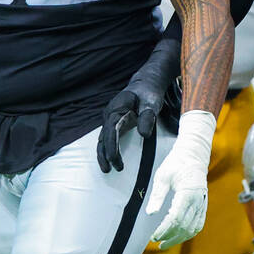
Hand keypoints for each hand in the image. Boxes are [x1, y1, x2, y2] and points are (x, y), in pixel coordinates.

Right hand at [97, 35, 179, 172]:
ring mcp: (111, 118)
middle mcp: (110, 113)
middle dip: (104, 154)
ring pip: (102, 138)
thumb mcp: (151, 103)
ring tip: (107, 169)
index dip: (111, 147)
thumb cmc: (149, 92)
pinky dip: (107, 148)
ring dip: (104, 153)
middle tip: (109, 170)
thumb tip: (144, 135)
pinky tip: (110, 159)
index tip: (114, 160)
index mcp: (116, 108)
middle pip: (102, 137)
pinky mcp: (115, 122)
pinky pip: (108, 137)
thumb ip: (147, 118)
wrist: (147, 83)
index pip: (110, 131)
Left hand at [146, 110, 214, 249]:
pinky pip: (199, 224)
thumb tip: (150, 213)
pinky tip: (179, 236)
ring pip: (193, 228)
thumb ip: (157, 195)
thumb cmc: (176, 163)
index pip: (176, 218)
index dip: (164, 229)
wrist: (194, 154)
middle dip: (170, 237)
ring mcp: (203, 204)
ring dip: (179, 238)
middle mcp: (198, 201)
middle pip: (185, 227)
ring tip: (165, 243)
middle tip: (156, 241)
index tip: (153, 235)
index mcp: (187, 193)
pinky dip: (189, 233)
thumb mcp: (162, 176)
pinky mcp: (204, 205)